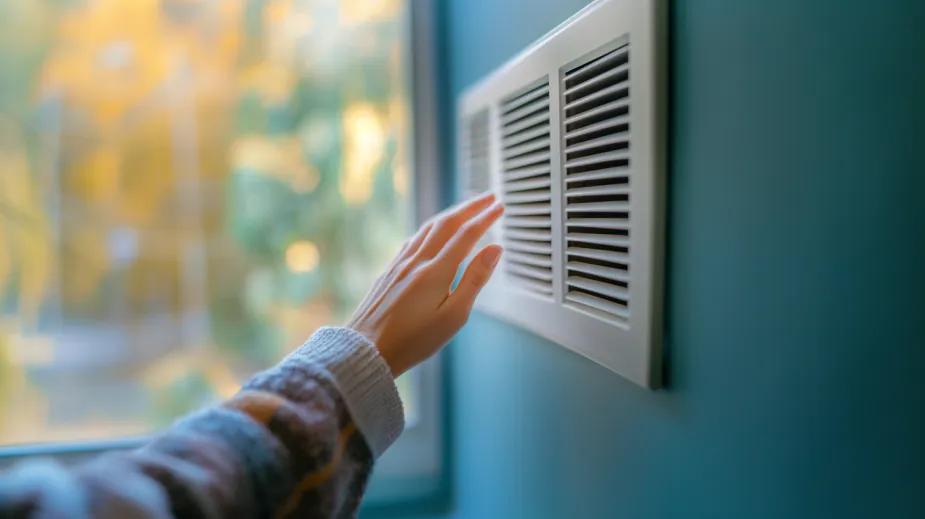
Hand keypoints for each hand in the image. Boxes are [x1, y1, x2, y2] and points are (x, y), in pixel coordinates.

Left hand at [347, 192, 503, 375]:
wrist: (365, 349)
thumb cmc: (412, 341)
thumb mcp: (453, 316)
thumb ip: (475, 280)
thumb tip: (495, 250)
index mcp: (435, 272)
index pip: (466, 234)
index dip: (485, 218)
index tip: (499, 207)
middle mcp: (416, 262)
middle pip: (446, 223)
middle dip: (469, 208)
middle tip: (488, 198)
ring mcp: (399, 265)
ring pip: (428, 229)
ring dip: (449, 214)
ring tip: (465, 209)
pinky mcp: (389, 272)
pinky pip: (413, 240)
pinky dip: (430, 228)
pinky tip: (431, 231)